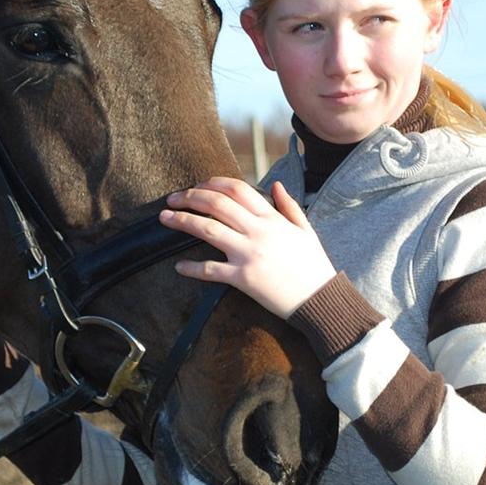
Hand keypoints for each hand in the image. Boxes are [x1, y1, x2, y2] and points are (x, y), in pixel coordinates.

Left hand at [158, 177, 336, 317]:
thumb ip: (288, 206)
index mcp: (272, 219)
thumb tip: (275, 185)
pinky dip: (192, 268)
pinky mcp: (244, 279)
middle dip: (190, 197)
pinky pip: (211, 270)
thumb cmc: (314, 266)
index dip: (212, 183)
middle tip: (172, 198)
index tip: (197, 185)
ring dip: (182, 221)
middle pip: (217, 205)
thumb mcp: (305, 230)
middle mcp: (258, 232)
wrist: (321, 300)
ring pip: (208, 230)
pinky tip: (179, 267)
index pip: (237, 189)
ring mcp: (249, 254)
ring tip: (163, 218)